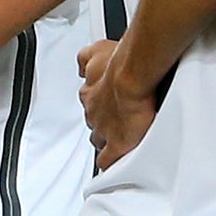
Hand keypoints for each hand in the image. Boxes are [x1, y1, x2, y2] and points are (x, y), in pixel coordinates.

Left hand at [80, 39, 155, 170]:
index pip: (89, 101)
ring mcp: (103, 129)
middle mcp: (94, 111)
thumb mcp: (98, 51)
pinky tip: (117, 164)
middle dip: (103, 121)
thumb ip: (87, 57)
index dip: (98, 103)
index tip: (106, 102)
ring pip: (98, 140)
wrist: (132, 75)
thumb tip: (83, 61)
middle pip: (93, 121)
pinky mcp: (116, 145)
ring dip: (106, 140)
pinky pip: (108, 161)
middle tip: (117, 119)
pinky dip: (111, 164)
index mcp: (91, 91)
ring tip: (120, 140)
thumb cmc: (121, 61)